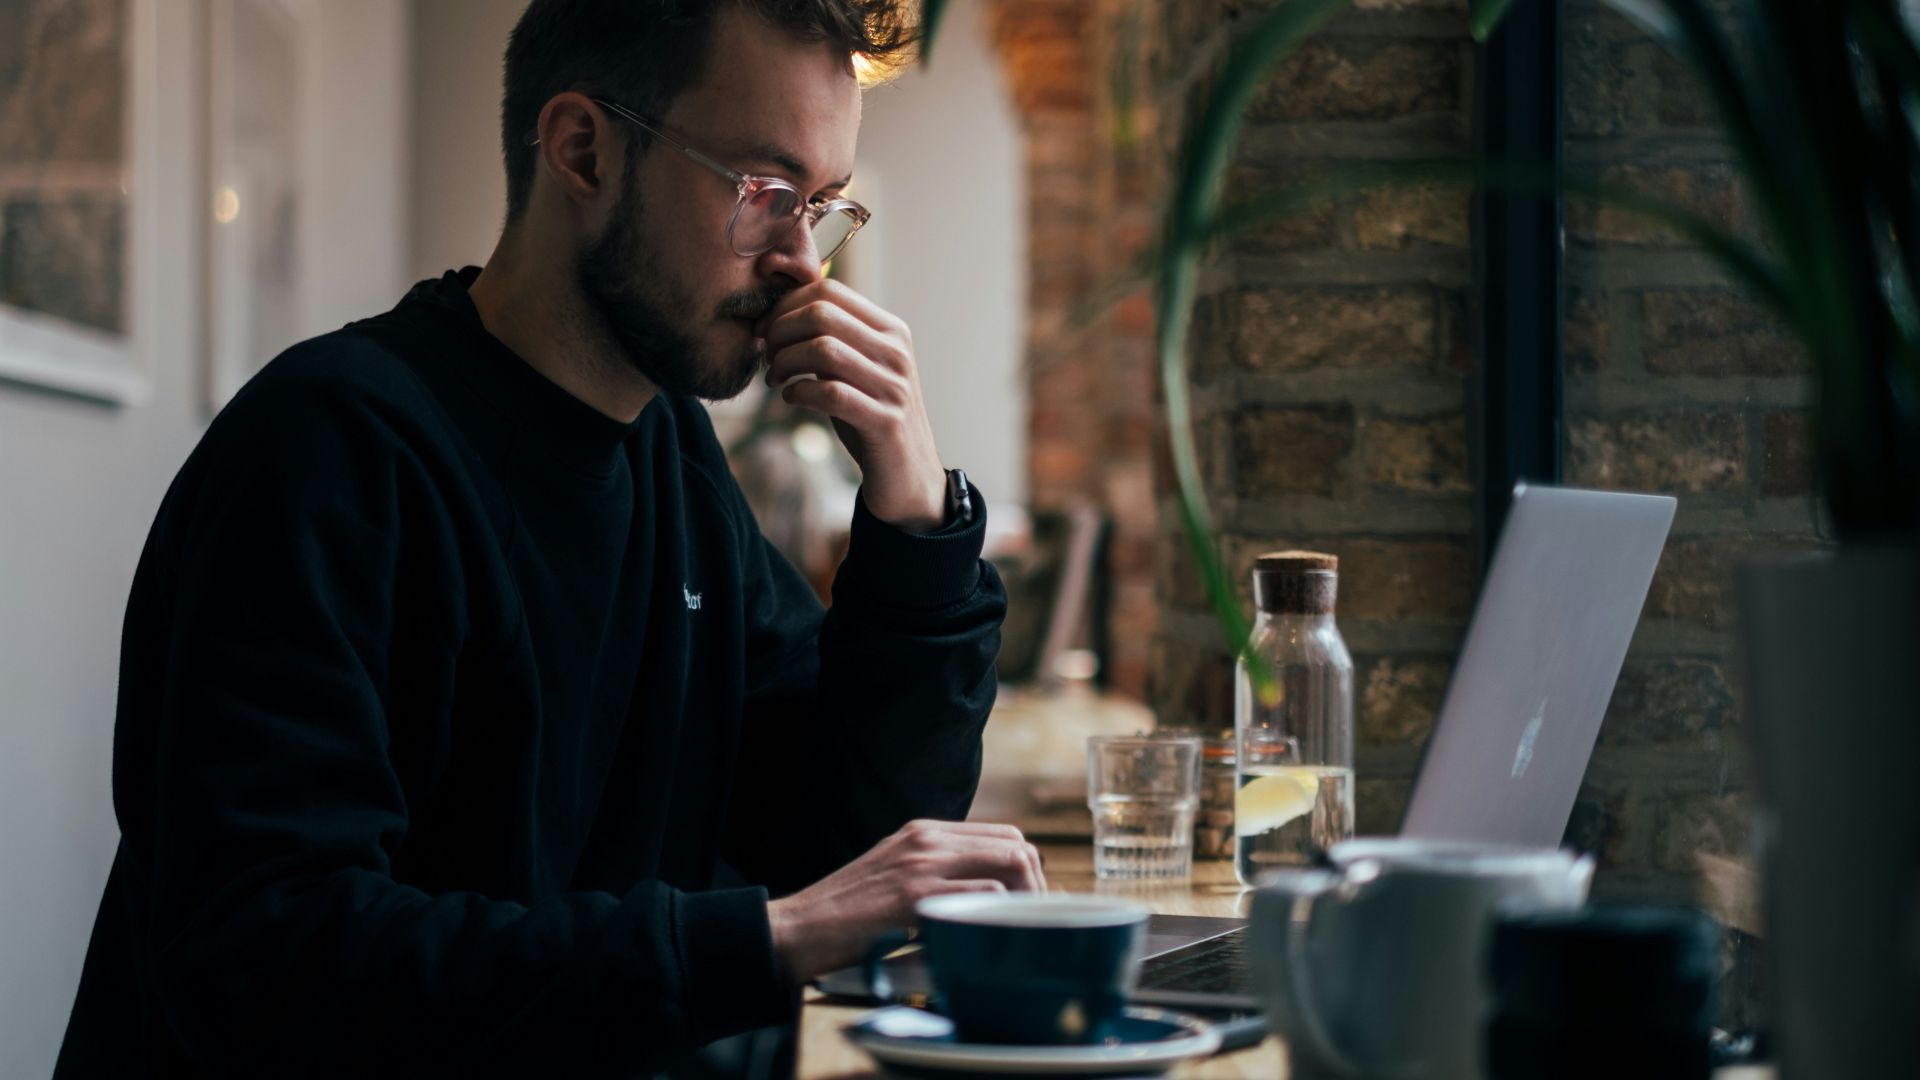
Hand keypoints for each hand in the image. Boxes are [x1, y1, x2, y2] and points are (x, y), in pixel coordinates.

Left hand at [758, 280, 947, 531]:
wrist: (909, 475)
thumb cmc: (871, 417)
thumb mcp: (858, 369)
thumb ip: (833, 340)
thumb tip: (778, 314)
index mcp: (891, 330)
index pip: (830, 291)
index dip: (786, 305)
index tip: (765, 330)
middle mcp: (896, 352)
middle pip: (821, 314)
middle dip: (780, 332)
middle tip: (767, 356)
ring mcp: (893, 386)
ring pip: (822, 349)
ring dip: (785, 362)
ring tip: (776, 378)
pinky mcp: (885, 421)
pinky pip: (830, 393)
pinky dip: (799, 392)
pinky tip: (791, 397)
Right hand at [764, 820, 1045, 983]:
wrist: (799, 928)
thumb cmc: (845, 914)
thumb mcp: (893, 874)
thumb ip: (934, 872)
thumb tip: (987, 892)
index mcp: (923, 832)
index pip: (1003, 834)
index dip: (1027, 868)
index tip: (1030, 902)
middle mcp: (926, 839)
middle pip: (1016, 845)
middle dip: (1036, 884)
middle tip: (1032, 921)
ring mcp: (922, 865)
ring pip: (1010, 864)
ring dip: (1025, 903)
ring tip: (1018, 932)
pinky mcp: (915, 897)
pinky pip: (985, 894)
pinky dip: (998, 917)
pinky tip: (991, 938)